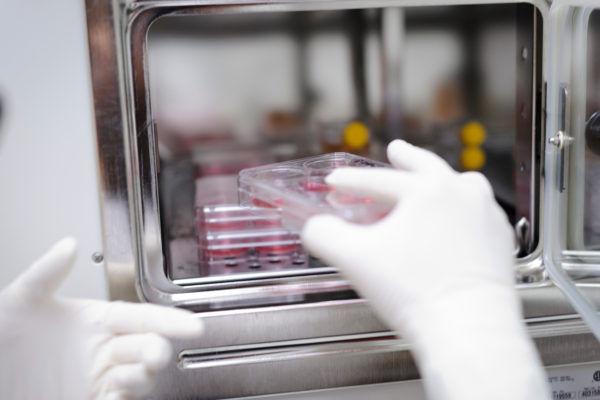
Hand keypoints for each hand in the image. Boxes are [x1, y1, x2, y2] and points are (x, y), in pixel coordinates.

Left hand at [0, 238, 202, 399]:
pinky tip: (120, 393)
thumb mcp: (19, 301)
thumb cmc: (0, 339)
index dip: (169, 319)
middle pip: (146, 347)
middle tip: (153, 353)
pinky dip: (126, 398)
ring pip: (140, 377)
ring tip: (130, 376)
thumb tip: (69, 245)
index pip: (142, 316)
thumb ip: (45, 273)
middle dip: (156, 350)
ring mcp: (97, 378)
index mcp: (94, 321)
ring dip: (142, 377)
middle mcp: (101, 349)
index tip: (191, 325)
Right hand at [302, 139, 549, 399]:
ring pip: (464, 185)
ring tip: (432, 183)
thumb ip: (325, 235)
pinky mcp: (500, 241)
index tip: (336, 182)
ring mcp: (486, 216)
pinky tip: (455, 222)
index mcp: (427, 190)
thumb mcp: (354, 258)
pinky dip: (462, 209)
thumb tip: (316, 227)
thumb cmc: (414, 292)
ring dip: (442, 181)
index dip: (352, 181)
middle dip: (407, 158)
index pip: (379, 180)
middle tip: (396, 150)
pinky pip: (479, 212)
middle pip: (428, 167)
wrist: (467, 328)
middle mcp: (462, 194)